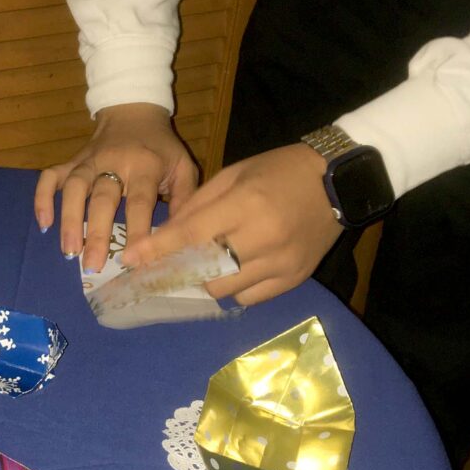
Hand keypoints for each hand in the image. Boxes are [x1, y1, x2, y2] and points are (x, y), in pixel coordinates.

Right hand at [33, 103, 197, 272]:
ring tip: (68, 251)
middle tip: (93, 265)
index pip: (140, 201)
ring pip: (73, 188)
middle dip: (96, 233)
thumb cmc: (161, 148)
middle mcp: (114, 163)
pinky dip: (42, 197)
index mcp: (145, 166)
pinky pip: (51, 176)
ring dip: (68, 219)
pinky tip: (44, 223)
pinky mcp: (71, 161)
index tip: (133, 258)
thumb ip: (183, 199)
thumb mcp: (183, 167)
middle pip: (102, 198)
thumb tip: (180, 237)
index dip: (136, 230)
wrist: (134, 112)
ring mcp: (89, 161)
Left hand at [122, 143, 344, 304]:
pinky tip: (232, 273)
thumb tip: (164, 234)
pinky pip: (251, 298)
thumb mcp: (234, 174)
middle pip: (206, 270)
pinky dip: (234, 289)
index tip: (131, 261)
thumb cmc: (279, 171)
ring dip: (205, 282)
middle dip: (179, 272)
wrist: (338, 181)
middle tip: (164, 269)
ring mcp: (281, 263)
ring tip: (201, 269)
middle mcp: (263, 238)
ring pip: (226, 290)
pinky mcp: (295, 278)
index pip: (192, 234)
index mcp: (245, 204)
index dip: (158, 249)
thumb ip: (198, 205)